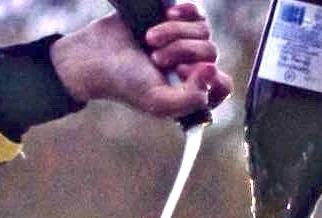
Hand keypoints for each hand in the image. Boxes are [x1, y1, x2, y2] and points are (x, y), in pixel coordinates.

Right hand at [51, 3, 230, 119]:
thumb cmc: (126, 82)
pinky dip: (183, 12)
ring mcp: (186, 44)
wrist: (98, 53)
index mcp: (192, 95)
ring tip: (150, 40)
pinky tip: (165, 15)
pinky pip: (196, 13)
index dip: (208, 77)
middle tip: (156, 59)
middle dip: (182, 52)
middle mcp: (193, 70)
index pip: (222, 86)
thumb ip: (191, 99)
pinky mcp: (178, 21)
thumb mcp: (159, 102)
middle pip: (211, 53)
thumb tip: (213, 72)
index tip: (183, 72)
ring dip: (174, 33)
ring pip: (203, 31)